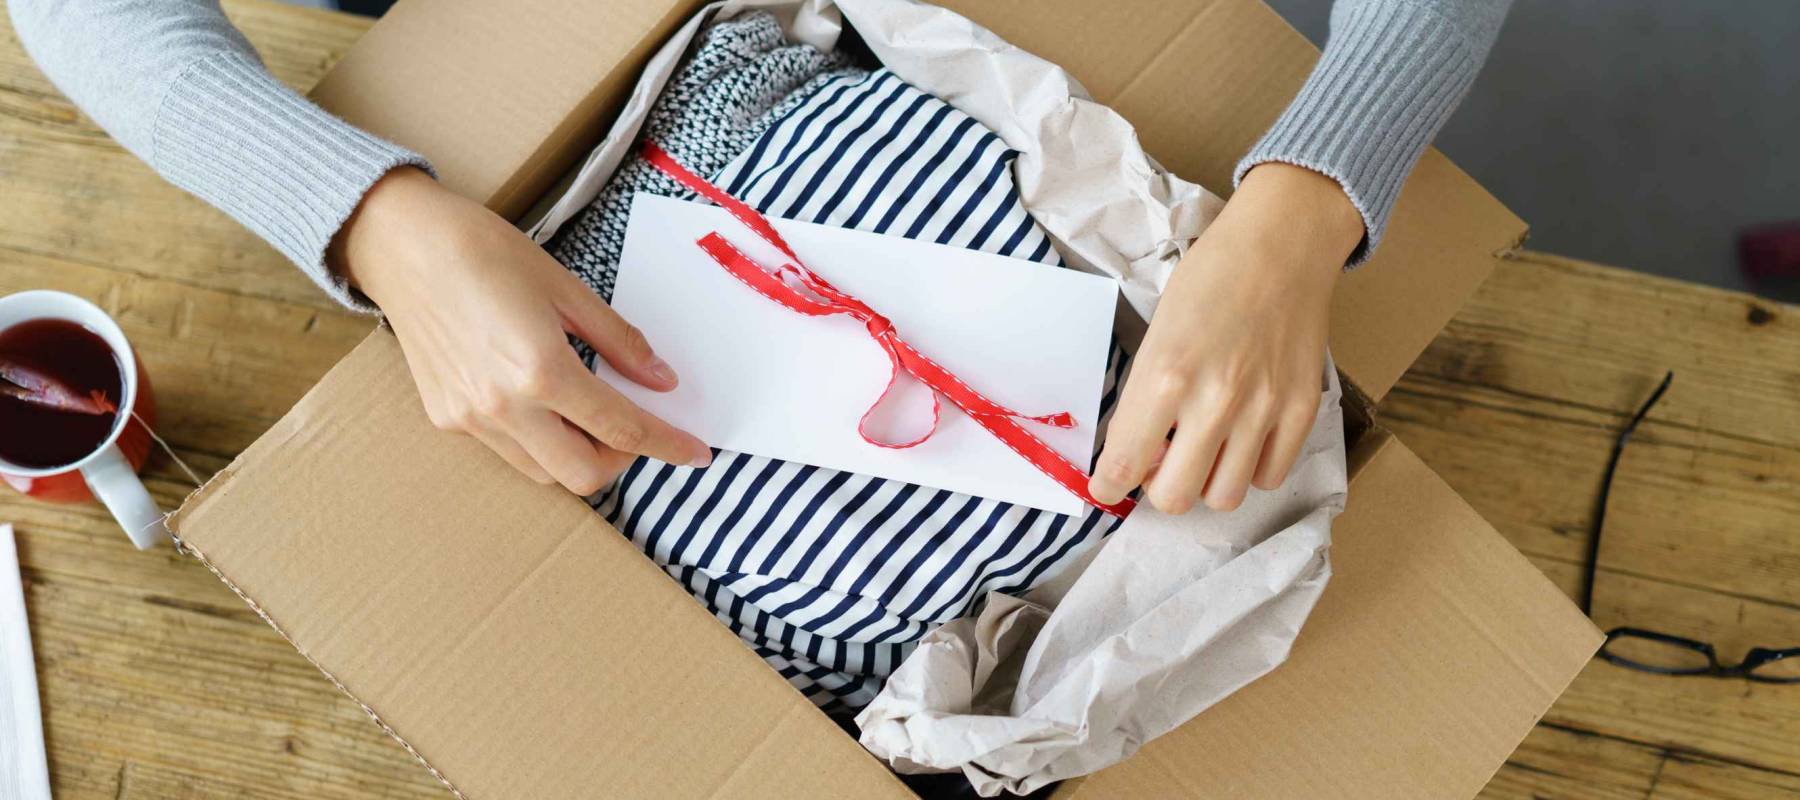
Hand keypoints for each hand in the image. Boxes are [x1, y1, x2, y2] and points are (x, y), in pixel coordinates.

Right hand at [332, 167, 710, 494]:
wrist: (401, 244)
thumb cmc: (483, 251)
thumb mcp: (566, 288)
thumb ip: (620, 342)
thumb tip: (662, 381)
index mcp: (541, 370)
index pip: (622, 429)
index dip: (667, 445)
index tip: (696, 452)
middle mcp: (504, 407)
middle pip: (584, 475)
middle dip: (621, 461)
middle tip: (633, 425)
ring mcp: (471, 419)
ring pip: (544, 473)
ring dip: (579, 455)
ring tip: (586, 410)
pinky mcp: (446, 418)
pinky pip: (508, 452)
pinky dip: (539, 441)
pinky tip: (540, 401)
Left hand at [1090, 163, 1362, 513]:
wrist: (1283, 242)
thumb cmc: (1211, 277)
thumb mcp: (1157, 331)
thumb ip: (1145, 396)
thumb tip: (1136, 455)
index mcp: (1166, 374)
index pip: (1124, 463)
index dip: (1109, 486)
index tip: (1107, 488)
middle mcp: (1214, 400)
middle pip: (1174, 497)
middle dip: (1159, 488)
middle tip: (1161, 462)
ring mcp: (1263, 409)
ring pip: (1224, 497)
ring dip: (1207, 481)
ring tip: (1206, 450)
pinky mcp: (1302, 409)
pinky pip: (1268, 477)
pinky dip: (1250, 469)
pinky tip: (1243, 439)